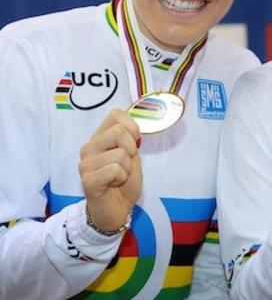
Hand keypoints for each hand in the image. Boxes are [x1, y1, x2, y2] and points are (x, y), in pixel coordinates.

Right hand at [78, 109, 141, 231]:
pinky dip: (121, 178)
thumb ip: (131, 139)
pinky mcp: (87, 180)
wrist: (117, 210)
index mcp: (100, 138)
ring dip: (127, 168)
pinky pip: (115, 169)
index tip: (134, 144)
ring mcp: (85, 164)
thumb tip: (134, 126)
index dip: (132, 127)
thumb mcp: (132, 156)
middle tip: (125, 165)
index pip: (116, 115)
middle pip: (119, 131)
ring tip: (118, 177)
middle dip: (132, 150)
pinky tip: (113, 185)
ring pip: (120, 153)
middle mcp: (89, 148)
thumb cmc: (124, 182)